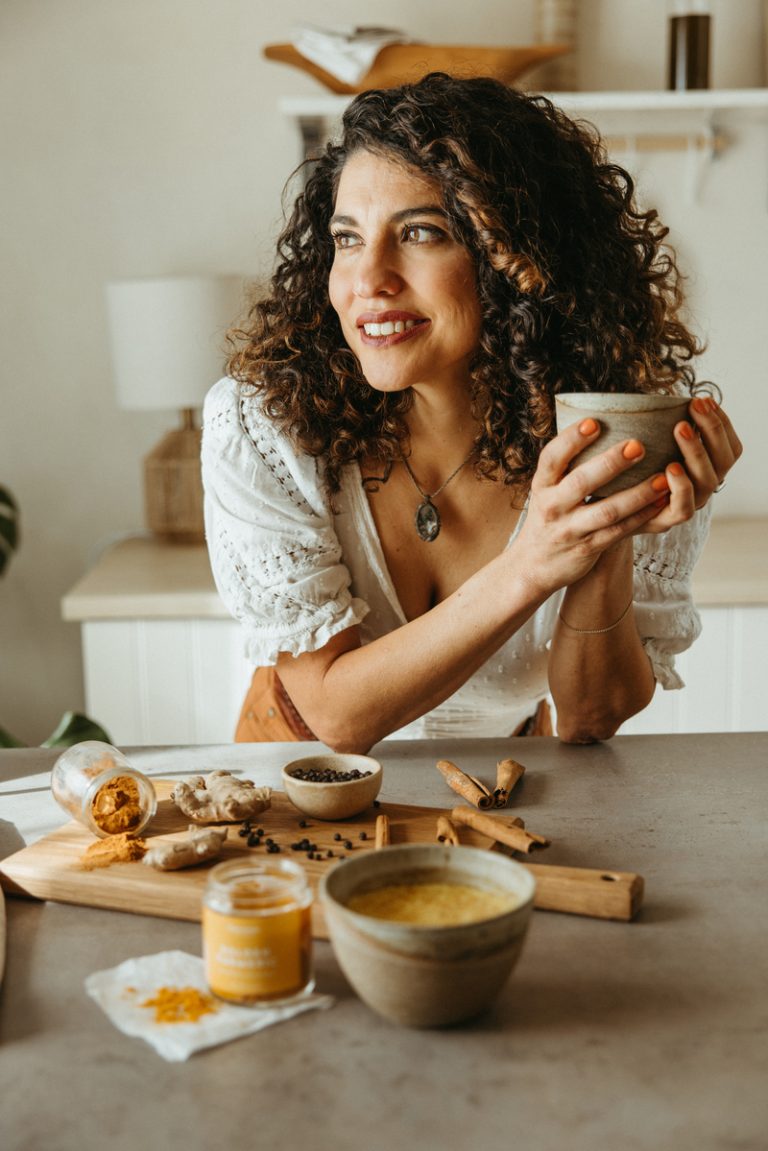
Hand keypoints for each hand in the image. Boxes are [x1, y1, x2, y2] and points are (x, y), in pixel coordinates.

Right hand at [517, 418, 675, 594]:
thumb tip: (597, 420)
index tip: (594, 421)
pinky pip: (619, 531)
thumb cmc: (549, 516)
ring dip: (637, 494)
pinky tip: (661, 502)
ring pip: (607, 510)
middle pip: (581, 482)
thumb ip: (567, 465)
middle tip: (638, 445)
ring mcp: (570, 529)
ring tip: (663, 477)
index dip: (571, 439)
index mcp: (542, 485)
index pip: (552, 458)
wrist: (533, 565)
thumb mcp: (547, 489)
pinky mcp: (588, 547)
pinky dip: (641, 516)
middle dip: (610, 463)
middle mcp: (552, 506)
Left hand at [632, 395, 741, 532]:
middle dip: (712, 429)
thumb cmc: (629, 469)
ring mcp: (687, 503)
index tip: (703, 399)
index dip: (722, 422)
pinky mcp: (666, 520)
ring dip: (696, 450)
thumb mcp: (649, 443)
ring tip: (681, 428)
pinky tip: (671, 467)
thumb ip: (660, 425)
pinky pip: (684, 507)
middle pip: (723, 460)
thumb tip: (657, 392)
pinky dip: (681, 487)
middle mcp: (702, 486)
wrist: (606, 511)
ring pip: (707, 481)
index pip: (729, 446)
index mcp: (706, 467)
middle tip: (695, 406)